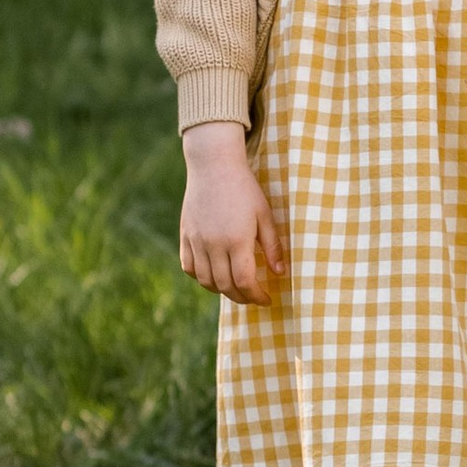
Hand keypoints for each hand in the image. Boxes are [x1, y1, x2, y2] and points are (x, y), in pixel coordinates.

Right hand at [178, 123, 288, 303]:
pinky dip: (200, 277)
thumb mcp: (265, 215)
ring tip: (235, 288)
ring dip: (221, 290)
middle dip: (241, 297)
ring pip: (205, 280)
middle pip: (225, 286)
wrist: (214, 166)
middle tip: (252, 297)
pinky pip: (189, 267)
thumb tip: (280, 274)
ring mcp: (196, 241)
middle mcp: (214, 244)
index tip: (266, 299)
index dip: (256, 296)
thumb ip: (273, 246)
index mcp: (237, 240)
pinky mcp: (185, 235)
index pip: (244, 281)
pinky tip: (213, 275)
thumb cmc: (245, 189)